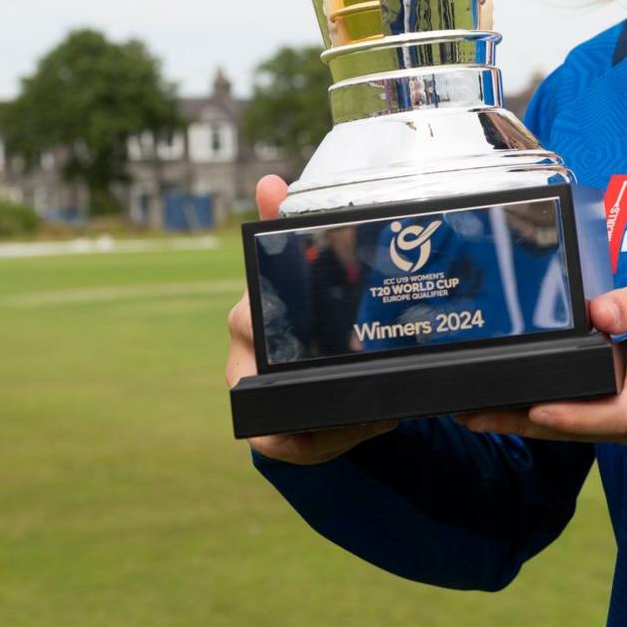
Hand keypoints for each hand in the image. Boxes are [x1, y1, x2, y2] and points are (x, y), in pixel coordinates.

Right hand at [225, 174, 397, 464]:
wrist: (302, 363)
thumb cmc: (304, 309)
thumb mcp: (302, 267)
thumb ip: (289, 223)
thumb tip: (269, 180)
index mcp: (250, 314)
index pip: (249, 318)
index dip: (278, 328)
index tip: (327, 335)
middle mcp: (244, 359)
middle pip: (264, 378)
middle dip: (317, 382)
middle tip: (370, 372)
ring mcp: (257, 399)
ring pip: (283, 419)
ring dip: (335, 420)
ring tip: (383, 409)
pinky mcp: (275, 434)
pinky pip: (295, 446)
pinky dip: (336, 441)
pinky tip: (378, 422)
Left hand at [459, 262, 626, 446]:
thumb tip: (598, 312)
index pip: (617, 411)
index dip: (575, 414)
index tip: (537, 407)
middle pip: (583, 429)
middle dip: (527, 423)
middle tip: (474, 414)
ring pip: (576, 431)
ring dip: (527, 424)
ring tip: (476, 414)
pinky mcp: (623, 419)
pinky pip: (581, 423)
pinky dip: (545, 418)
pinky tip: (508, 410)